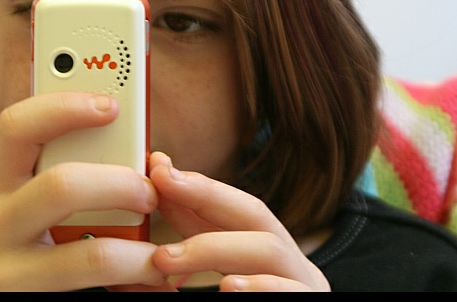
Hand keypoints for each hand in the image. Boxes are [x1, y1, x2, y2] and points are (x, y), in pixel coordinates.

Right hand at [0, 92, 165, 290]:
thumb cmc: (6, 253)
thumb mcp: (11, 207)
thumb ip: (49, 173)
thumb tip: (122, 144)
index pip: (17, 126)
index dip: (65, 107)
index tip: (112, 104)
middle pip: (62, 185)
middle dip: (120, 184)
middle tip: (150, 193)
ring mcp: (0, 268)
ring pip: (90, 253)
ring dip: (138, 252)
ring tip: (160, 253)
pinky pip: (93, 286)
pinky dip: (133, 280)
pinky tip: (149, 278)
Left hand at [148, 151, 330, 291]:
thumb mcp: (212, 277)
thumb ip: (186, 246)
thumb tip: (151, 198)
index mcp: (268, 252)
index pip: (233, 205)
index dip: (196, 183)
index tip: (156, 167)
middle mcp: (292, 264)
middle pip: (257, 215)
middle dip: (207, 196)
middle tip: (161, 187)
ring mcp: (305, 289)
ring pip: (271, 250)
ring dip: (215, 247)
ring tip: (167, 259)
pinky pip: (290, 294)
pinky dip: (260, 289)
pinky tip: (229, 288)